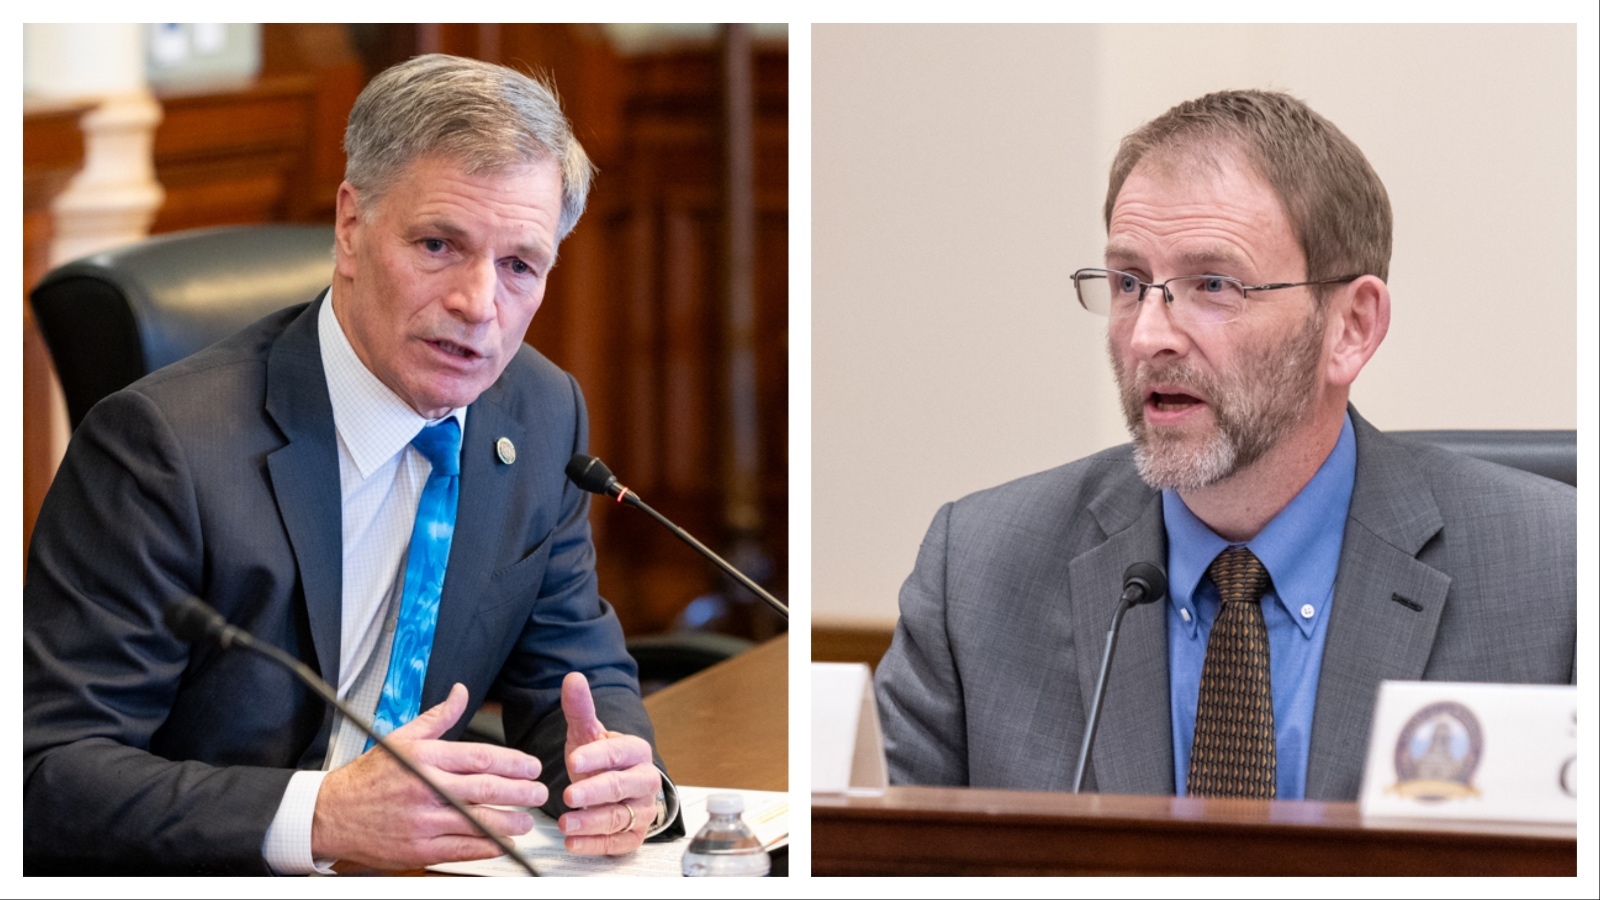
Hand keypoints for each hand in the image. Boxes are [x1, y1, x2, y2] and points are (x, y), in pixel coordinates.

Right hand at [311, 683, 547, 870]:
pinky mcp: (417, 848)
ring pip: (476, 821)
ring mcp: (421, 820)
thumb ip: (438, 718)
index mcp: (424, 757)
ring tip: (527, 821)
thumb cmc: (369, 776)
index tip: (531, 766)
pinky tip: (502, 842)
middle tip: (539, 792)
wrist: (332, 813)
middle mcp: (425, 787)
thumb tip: (461, 692)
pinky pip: (460, 848)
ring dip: (509, 822)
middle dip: (519, 791)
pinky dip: (485, 846)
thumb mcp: (402, 737)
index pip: (479, 756)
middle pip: (484, 788)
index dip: (512, 762)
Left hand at [556, 671, 660, 854]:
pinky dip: (594, 845)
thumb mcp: (588, 734)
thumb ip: (581, 709)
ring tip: (565, 824)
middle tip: (569, 795)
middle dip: (594, 792)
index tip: (574, 760)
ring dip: (590, 822)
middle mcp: (645, 781)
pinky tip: (573, 843)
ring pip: (619, 818)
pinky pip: (617, 843)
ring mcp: (642, 810)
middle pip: (621, 787)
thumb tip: (573, 678)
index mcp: (636, 752)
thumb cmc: (602, 760)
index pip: (618, 753)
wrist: (618, 789)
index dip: (596, 757)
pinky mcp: (634, 835)